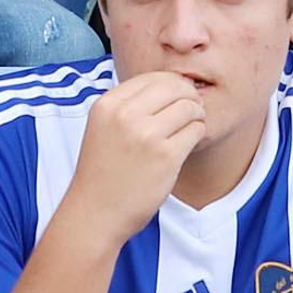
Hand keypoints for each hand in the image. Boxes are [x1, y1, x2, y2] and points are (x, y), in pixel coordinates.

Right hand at [62, 72, 206, 248]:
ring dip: (196, 115)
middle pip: (174, 87)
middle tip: (192, 109)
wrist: (95, 215)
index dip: (171, 85)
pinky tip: (188, 142)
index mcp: (108, 105)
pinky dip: (198, 133)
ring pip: (189, 107)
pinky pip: (196, 130)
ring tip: (191, 126)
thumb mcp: (104, 127)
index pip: (153, 78)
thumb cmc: (103, 172)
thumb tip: (173, 83)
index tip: (177, 98)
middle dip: (188, 96)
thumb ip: (129, 105)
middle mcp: (125, 116)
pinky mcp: (166, 157)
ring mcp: (146, 136)